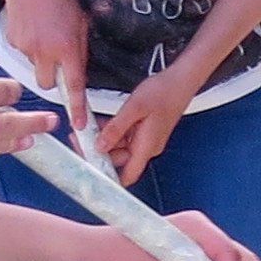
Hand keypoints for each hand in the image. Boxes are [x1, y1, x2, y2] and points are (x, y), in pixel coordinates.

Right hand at [0, 0, 91, 131]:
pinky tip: (32, 29)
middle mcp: (46, 52)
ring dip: (41, 59)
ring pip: (35, 68)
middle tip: (55, 61)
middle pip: (47, 84)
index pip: (74, 85)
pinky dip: (29, 47)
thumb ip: (81, 48)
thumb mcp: (81, 21)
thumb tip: (78, 67)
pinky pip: (24, 54)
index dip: (77, 108)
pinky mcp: (12, 44)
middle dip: (52, 78)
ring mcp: (27, 49)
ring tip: (44, 35)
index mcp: (67, 47)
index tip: (80, 125)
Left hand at [96, 62, 202, 183]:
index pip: (128, 175)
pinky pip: (123, 136)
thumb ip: (116, 128)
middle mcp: (147, 146)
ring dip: (102, 141)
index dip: (110, 179)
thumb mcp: (134, 108)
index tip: (90, 171)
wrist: (181, 81)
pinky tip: (99, 124)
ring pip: (119, 147)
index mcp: (147, 146)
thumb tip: (100, 145)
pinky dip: (110, 132)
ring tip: (85, 131)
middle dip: (98, 153)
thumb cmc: (164, 92)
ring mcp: (146, 139)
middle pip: (119, 161)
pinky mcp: (144, 130)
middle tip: (79, 141)